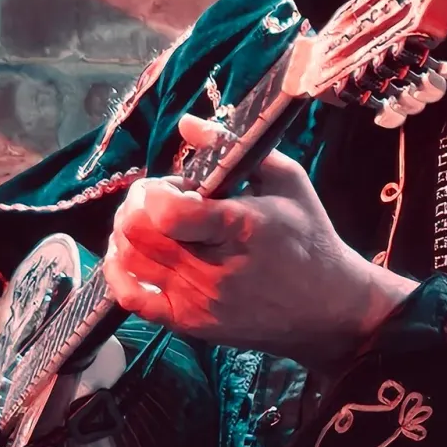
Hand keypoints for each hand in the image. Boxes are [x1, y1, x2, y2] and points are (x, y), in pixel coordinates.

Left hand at [101, 114, 415, 365]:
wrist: (327, 306)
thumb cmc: (308, 236)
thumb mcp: (285, 180)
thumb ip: (232, 147)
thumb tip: (185, 123)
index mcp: (241, 227)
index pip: (168, 211)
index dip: (157, 190)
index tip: (176, 183)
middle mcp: (214, 269)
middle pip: (138, 232)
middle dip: (137, 204)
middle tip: (158, 197)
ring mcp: (198, 301)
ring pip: (128, 260)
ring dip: (127, 232)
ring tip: (150, 221)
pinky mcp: (189, 324)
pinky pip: (131, 299)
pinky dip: (119, 271)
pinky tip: (131, 253)